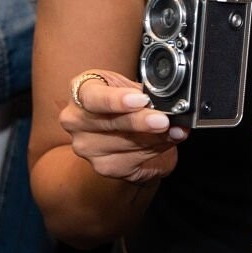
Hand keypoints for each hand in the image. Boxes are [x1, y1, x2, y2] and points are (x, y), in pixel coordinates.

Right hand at [56, 68, 183, 184]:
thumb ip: (144, 92)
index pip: (93, 97)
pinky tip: (168, 141)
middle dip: (142, 122)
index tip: (140, 100)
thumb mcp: (129, 86)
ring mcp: (87, 146)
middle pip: (111, 122)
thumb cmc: (123, 100)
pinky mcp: (103, 166)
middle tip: (163, 120)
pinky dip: (157, 148)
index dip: (117, 100)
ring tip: (175, 130)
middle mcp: (76, 120)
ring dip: (157, 137)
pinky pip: (135, 158)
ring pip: (127, 143)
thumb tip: (169, 101)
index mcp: (80, 92)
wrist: (119, 128)